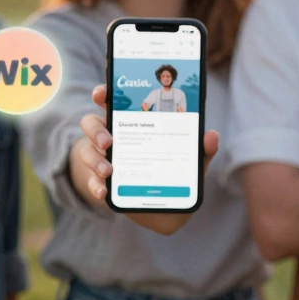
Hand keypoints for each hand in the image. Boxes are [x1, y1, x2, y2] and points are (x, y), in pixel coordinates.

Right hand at [75, 85, 217, 234]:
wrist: (161, 206)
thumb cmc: (173, 172)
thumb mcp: (190, 161)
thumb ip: (202, 150)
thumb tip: (212, 136)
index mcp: (133, 123)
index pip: (113, 102)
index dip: (103, 94)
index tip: (102, 93)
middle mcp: (112, 137)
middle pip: (91, 123)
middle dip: (96, 129)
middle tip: (108, 140)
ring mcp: (103, 158)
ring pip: (86, 151)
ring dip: (95, 160)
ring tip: (109, 170)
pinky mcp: (100, 181)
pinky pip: (91, 180)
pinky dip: (95, 185)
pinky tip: (104, 191)